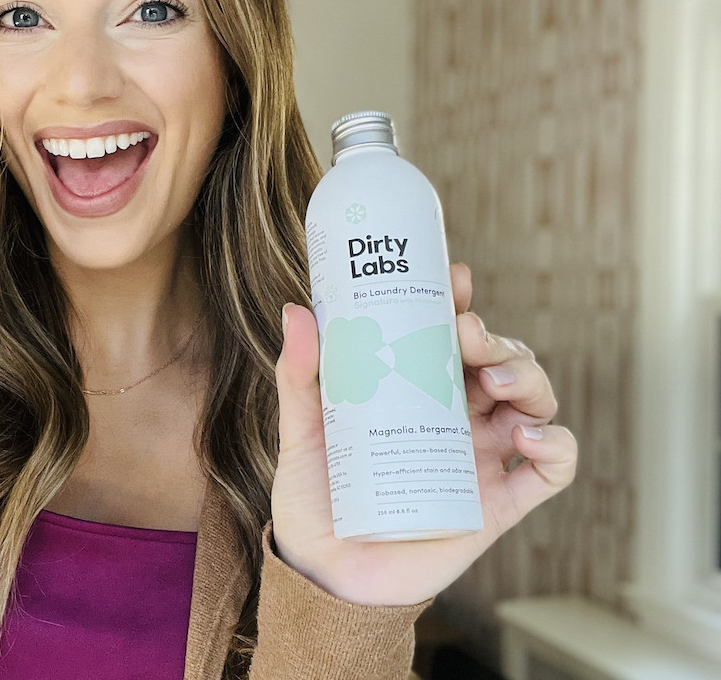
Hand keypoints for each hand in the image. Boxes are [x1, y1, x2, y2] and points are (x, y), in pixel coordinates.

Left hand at [268, 263, 575, 605]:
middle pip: (502, 361)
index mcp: (419, 392)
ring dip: (526, 377)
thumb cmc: (317, 500)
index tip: (453, 278)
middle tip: (465, 334)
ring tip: (491, 380)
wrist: (324, 574)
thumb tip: (298, 311)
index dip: (461, 303)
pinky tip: (524, 435)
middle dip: (495, 338)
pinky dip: (555, 442)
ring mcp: (484, 458)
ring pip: (534, 399)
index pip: (453, 336)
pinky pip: (553, 466)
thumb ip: (301, 377)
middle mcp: (459, 418)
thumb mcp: (303, 432)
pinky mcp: (500, 503)